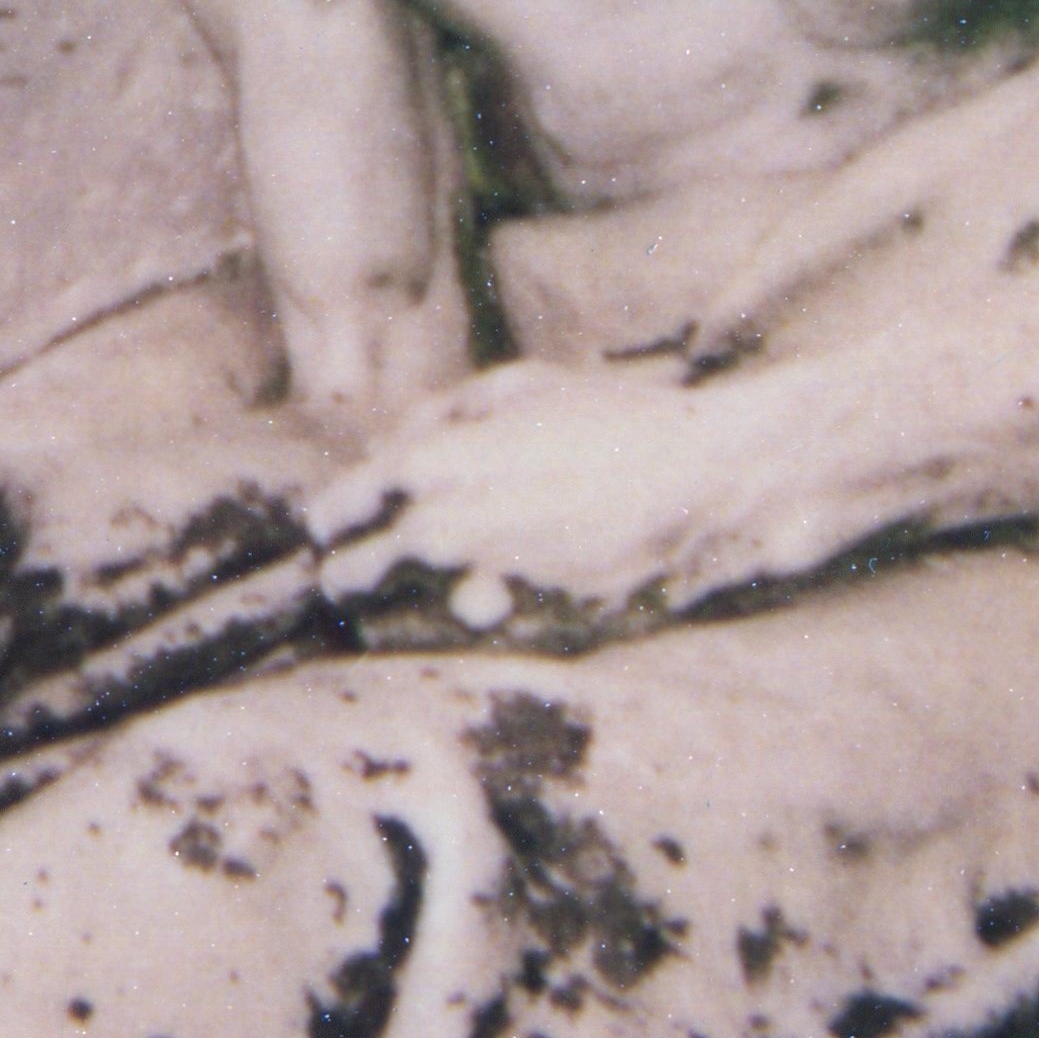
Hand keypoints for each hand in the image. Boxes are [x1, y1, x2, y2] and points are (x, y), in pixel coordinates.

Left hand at [306, 359, 751, 639]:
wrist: (707, 483)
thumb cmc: (616, 422)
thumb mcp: (520, 385)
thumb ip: (437, 416)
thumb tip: (386, 447)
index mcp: (428, 466)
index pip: (331, 516)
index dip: (337, 521)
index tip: (352, 526)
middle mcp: (440, 534)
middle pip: (346, 582)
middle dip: (355, 574)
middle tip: (380, 568)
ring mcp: (482, 591)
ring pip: (390, 630)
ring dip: (396, 615)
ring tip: (433, 594)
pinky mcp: (527, 637)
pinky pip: (457, 651)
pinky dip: (457, 637)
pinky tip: (488, 609)